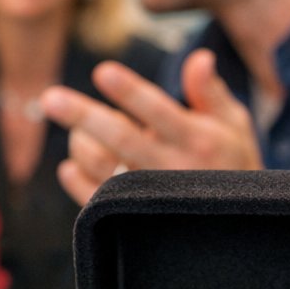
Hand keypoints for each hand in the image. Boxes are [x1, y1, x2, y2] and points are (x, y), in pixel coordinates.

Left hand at [41, 48, 263, 204]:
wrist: (240, 232)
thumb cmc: (233, 165)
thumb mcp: (234, 126)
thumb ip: (210, 92)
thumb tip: (198, 56)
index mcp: (198, 141)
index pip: (160, 111)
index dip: (131, 93)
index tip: (103, 71)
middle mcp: (173, 170)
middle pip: (122, 139)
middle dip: (84, 116)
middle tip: (49, 97)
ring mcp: (151, 199)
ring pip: (102, 167)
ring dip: (80, 144)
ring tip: (78, 132)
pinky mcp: (133, 220)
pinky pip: (94, 200)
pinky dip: (76, 180)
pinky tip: (70, 165)